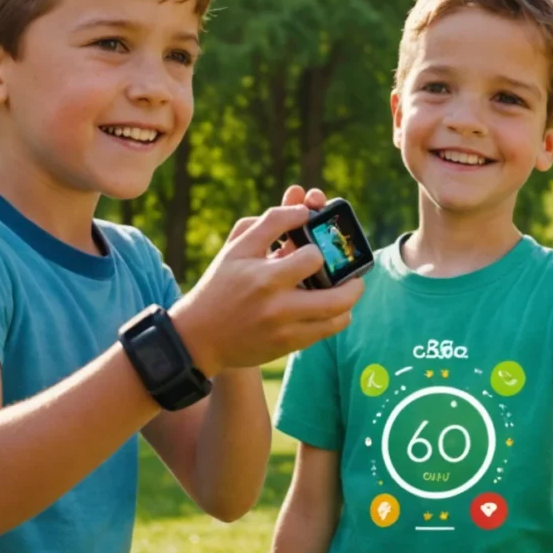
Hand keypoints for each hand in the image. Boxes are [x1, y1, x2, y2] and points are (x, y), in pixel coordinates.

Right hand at [170, 185, 362, 375]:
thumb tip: (303, 208)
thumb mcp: (237, 248)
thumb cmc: (221, 284)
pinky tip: (334, 307)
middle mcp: (276, 304)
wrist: (199, 337)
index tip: (316, 239)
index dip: (319, 244)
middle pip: (336, 292)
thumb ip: (270, 223)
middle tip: (353, 270)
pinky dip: (339, 316)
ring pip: (337, 312)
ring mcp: (284, 327)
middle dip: (352, 277)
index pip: (311, 254)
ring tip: (349, 288)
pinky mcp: (287, 345)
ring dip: (350, 297)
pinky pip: (328, 330)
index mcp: (264, 275)